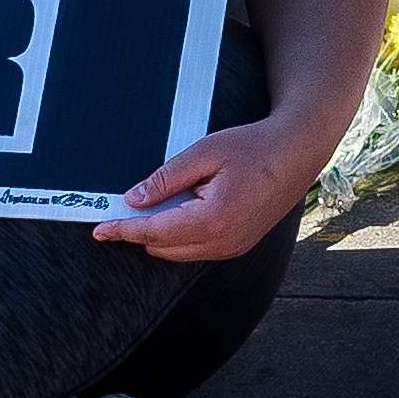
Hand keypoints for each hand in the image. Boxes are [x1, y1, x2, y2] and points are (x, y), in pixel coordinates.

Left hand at [95, 120, 330, 262]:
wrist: (300, 150)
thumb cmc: (255, 146)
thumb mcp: (205, 152)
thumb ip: (166, 179)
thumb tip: (133, 201)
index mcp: (212, 220)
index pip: (153, 232)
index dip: (123, 229)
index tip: (99, 229)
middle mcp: (223, 242)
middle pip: (161, 247)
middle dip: (143, 228)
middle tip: (137, 200)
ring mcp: (233, 248)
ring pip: (178, 251)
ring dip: (164, 232)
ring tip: (177, 195)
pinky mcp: (239, 246)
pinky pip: (197, 248)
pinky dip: (184, 233)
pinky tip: (192, 204)